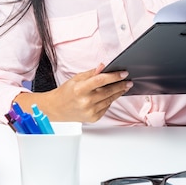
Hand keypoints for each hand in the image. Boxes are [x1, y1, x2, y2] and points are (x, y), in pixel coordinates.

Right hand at [15, 64, 131, 122]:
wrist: (57, 109)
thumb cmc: (67, 92)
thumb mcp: (77, 78)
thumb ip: (92, 73)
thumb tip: (104, 66)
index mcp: (80, 89)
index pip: (100, 80)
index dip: (114, 76)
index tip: (124, 73)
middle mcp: (85, 101)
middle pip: (108, 91)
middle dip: (120, 85)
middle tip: (128, 81)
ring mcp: (90, 111)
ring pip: (109, 100)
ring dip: (118, 93)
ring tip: (124, 86)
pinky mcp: (93, 118)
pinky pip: (106, 107)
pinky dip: (110, 100)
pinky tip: (112, 95)